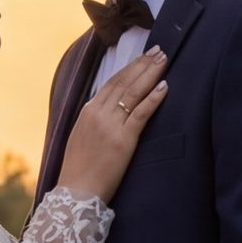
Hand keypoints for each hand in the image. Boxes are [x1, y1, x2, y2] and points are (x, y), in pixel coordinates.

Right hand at [57, 48, 167, 203]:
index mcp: (87, 111)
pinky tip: (164, 87)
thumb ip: (93, 120)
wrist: (76, 192)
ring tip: (163, 60)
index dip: (129, 67)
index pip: (111, 82)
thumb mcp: (80, 137)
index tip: (143, 56)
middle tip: (159, 50)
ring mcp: (110, 125)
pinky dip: (153, 98)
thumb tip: (106, 109)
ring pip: (133, 92)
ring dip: (150, 74)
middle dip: (142, 64)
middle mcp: (98, 113)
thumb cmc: (79, 170)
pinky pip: (140, 114)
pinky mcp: (123, 140)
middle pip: (124, 82)